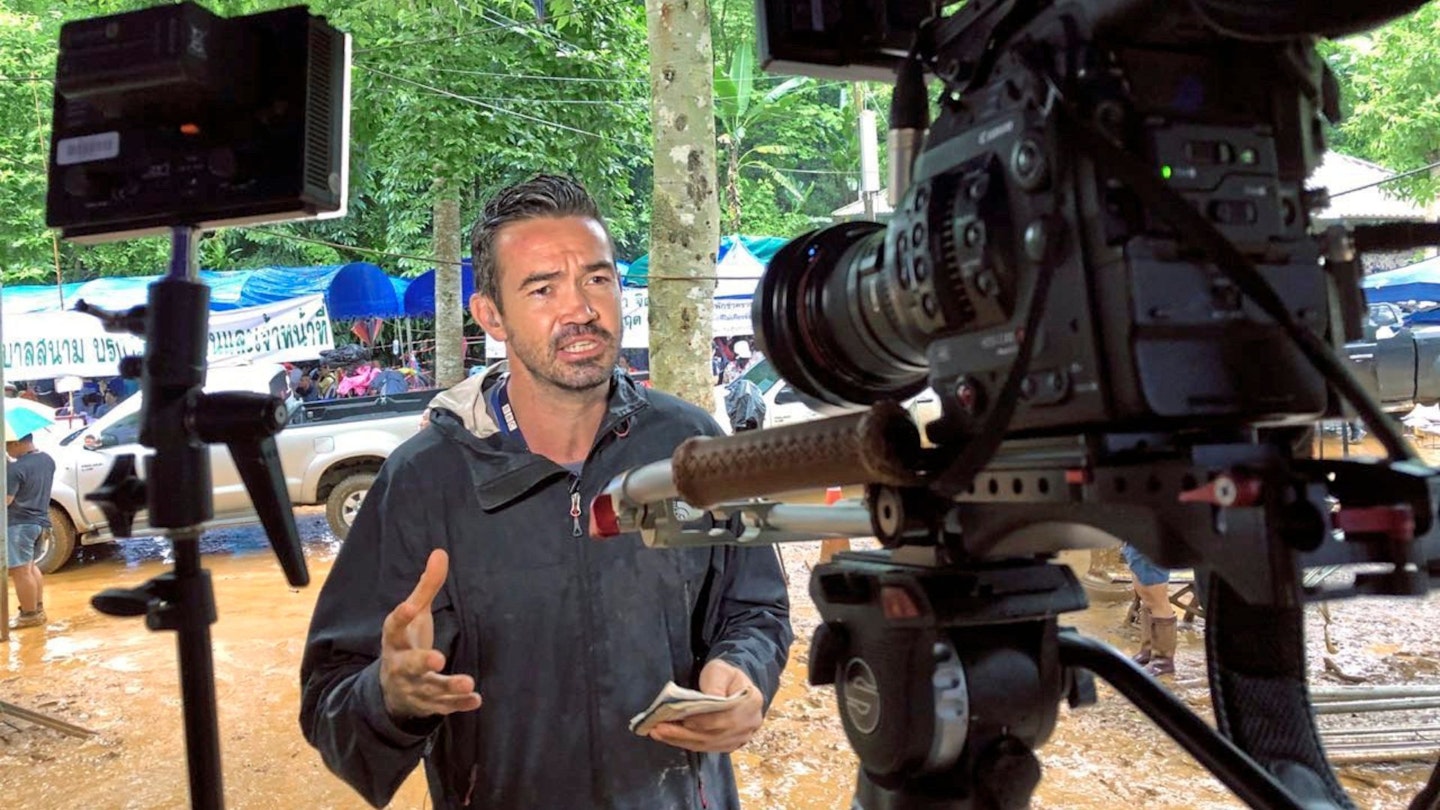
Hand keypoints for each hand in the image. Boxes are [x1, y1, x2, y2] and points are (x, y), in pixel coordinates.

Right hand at [379, 549, 482, 719]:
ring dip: (448, 687)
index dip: (401, 616)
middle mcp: (401, 665)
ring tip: (467, 682)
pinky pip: (444, 706)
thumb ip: (427, 587)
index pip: (395, 626)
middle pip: (409, 665)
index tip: (410, 606)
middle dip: (421, 662)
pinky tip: (476, 700)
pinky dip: (459, 705)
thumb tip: (440, 552)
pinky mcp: (429, 704)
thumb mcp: (414, 615)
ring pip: (430, 690)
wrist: (392, 690)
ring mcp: (414, 687)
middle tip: (438, 659)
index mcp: (395, 640)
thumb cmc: (407, 643)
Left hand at [649, 659, 763, 752]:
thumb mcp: (721, 670)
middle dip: (684, 733)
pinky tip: (669, 737)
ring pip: (707, 743)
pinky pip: (705, 748)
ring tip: (658, 732)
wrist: (733, 685)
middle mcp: (750, 724)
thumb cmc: (725, 675)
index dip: (703, 720)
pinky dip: (685, 743)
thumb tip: (708, 700)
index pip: (725, 716)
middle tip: (659, 728)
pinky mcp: (728, 745)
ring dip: (680, 740)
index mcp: (752, 702)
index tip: (682, 719)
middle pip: (714, 733)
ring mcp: (741, 737)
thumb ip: (715, 684)